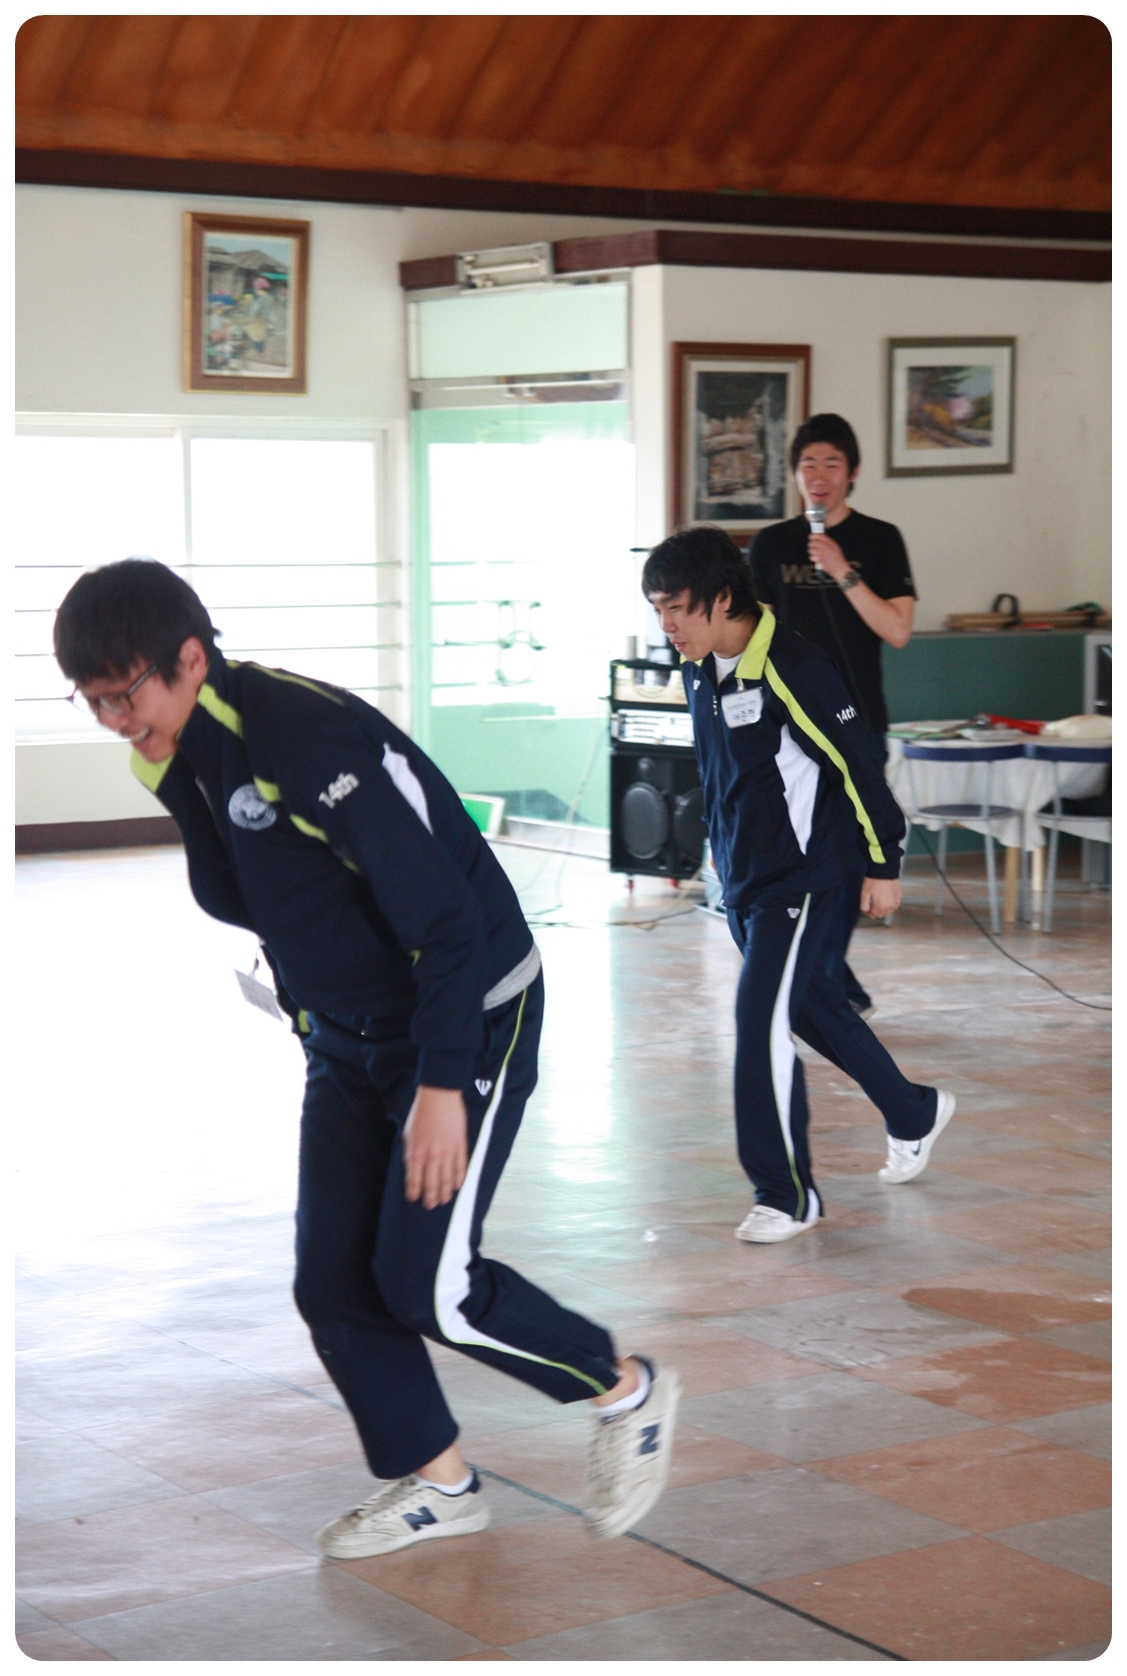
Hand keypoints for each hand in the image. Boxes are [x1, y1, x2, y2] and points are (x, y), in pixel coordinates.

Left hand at [403, 1086, 467, 1208]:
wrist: (439, 1095)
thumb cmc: (421, 1113)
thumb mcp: (408, 1134)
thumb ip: (410, 1153)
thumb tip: (412, 1168)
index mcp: (416, 1152)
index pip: (414, 1179)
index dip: (414, 1192)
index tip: (414, 1199)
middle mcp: (432, 1155)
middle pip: (431, 1183)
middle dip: (430, 1197)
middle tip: (430, 1205)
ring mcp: (448, 1152)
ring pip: (447, 1179)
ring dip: (445, 1192)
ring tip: (444, 1200)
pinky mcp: (460, 1146)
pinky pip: (461, 1167)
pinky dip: (459, 1178)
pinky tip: (457, 1186)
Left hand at [807, 533, 850, 583]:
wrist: (840, 568)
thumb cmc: (838, 559)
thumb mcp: (835, 547)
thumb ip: (828, 543)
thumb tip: (819, 539)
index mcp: (831, 542)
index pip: (819, 535)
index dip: (813, 535)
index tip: (811, 537)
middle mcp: (826, 546)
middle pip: (813, 542)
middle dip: (811, 545)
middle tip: (811, 547)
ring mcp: (823, 553)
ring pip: (811, 549)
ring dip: (811, 552)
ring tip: (815, 554)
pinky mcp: (820, 559)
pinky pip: (812, 557)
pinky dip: (813, 558)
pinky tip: (817, 559)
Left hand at [860, 877, 900, 918]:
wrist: (884, 870)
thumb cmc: (874, 881)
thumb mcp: (864, 894)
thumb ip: (864, 906)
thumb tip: (866, 912)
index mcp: (881, 907)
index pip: (874, 915)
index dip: (868, 913)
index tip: (866, 908)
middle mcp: (890, 906)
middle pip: (881, 914)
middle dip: (876, 911)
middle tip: (871, 904)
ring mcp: (896, 902)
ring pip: (889, 910)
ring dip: (883, 908)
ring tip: (879, 900)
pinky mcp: (899, 896)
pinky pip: (894, 904)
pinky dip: (890, 903)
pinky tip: (886, 897)